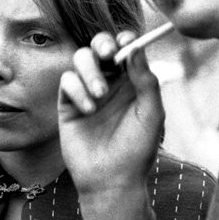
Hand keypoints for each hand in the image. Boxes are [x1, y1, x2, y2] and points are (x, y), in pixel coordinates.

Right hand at [58, 31, 164, 219]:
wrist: (111, 180)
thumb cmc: (137, 149)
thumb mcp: (151, 114)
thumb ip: (146, 81)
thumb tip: (136, 48)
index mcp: (132, 81)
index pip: (126, 49)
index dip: (126, 39)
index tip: (126, 41)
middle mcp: (110, 81)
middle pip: (100, 46)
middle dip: (102, 44)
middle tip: (108, 54)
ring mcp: (87, 90)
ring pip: (81, 58)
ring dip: (90, 71)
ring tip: (100, 95)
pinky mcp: (68, 103)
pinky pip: (67, 81)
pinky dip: (77, 91)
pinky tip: (88, 111)